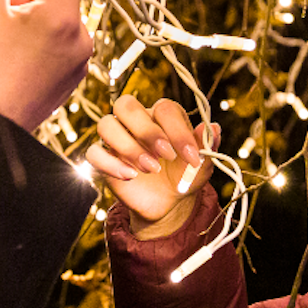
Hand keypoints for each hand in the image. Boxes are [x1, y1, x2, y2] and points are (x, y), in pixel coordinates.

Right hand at [84, 96, 218, 239]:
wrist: (168, 203)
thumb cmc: (184, 176)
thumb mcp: (201, 166)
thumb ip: (207, 146)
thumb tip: (213, 127)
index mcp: (162, 116)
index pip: (164, 108)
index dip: (178, 130)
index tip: (192, 157)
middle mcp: (136, 121)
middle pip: (126, 105)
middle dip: (147, 130)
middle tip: (166, 156)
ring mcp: (116, 138)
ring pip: (106, 124)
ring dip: (128, 146)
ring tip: (150, 169)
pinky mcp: (103, 159)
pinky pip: (93, 152)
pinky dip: (110, 163)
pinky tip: (130, 177)